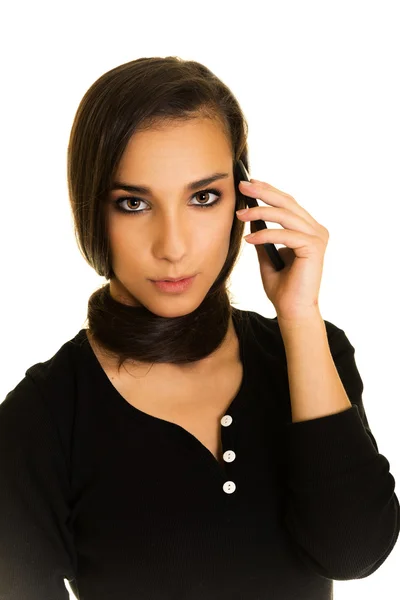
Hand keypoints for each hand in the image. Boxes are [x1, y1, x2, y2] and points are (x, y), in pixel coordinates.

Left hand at [236, 179, 329, 322]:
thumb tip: (251, 217)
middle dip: (263, 192)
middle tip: (242, 184)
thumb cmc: (281, 287)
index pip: (288, 203)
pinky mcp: (314, 248)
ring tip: (239, 215)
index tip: (249, 182)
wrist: (291, 310)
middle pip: (288, 202)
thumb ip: (263, 236)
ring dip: (260, 212)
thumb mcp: (267, 256)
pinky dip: (265, 235)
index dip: (269, 190)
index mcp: (308, 230)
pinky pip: (285, 234)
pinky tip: (249, 240)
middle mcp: (316, 230)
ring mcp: (317, 238)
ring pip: (286, 215)